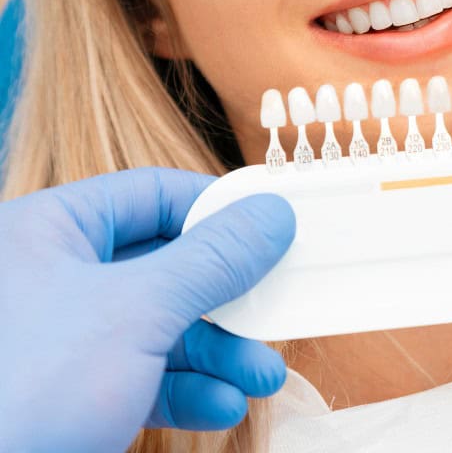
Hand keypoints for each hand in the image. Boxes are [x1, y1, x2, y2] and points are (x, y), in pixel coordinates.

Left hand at [0, 167, 294, 452]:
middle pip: (167, 264)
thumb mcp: (135, 312)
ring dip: (218, 352)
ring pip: (161, 326)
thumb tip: (274, 214)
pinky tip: (223, 407)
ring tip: (263, 376)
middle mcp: (59, 275)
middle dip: (227, 296)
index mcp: (54, 229)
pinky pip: (143, 376)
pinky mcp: (73, 393)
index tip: (273, 225)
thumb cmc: (24, 390)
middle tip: (278, 308)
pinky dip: (187, 390)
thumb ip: (212, 259)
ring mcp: (66, 337)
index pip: (153, 194)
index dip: (217, 207)